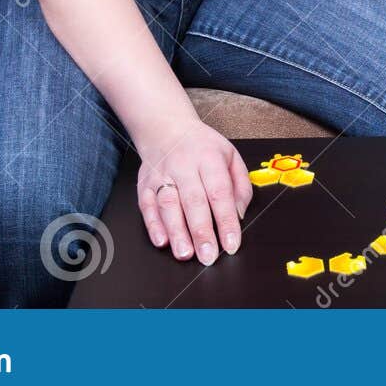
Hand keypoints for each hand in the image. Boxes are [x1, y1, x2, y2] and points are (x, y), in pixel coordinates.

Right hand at [134, 115, 252, 264]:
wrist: (167, 128)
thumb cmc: (203, 147)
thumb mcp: (231, 156)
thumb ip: (240, 185)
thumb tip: (239, 215)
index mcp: (210, 158)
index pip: (220, 192)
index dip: (226, 220)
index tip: (231, 244)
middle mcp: (184, 166)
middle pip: (194, 201)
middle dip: (201, 232)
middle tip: (208, 256)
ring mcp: (162, 175)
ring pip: (168, 206)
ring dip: (177, 233)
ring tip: (185, 254)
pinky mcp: (144, 185)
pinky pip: (147, 206)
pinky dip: (153, 225)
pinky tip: (162, 242)